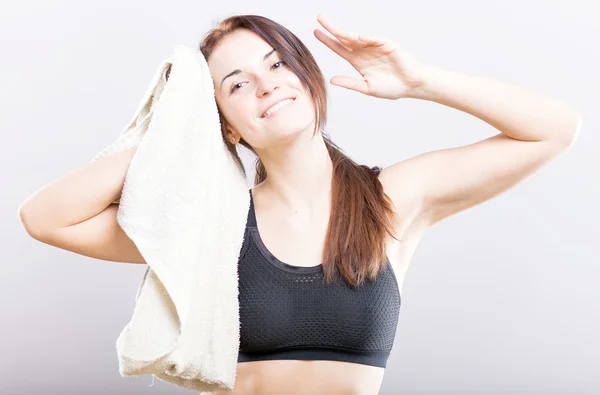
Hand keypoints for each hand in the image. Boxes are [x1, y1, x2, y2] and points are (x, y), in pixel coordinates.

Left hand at [314, 13, 429, 99]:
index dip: (328, 41)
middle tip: (320, 18)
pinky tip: (357, 37)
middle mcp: (365, 51)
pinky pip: (376, 40)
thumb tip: (332, 80)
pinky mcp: (388, 45)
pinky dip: (367, 38)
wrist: (411, 86)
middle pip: (345, 38)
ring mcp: (376, 47)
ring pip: (357, 37)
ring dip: (345, 32)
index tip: (316, 33)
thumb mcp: (367, 87)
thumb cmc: (392, 87)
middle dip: (332, 28)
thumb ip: (350, 83)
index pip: (340, 48)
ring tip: (332, 28)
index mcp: (358, 61)